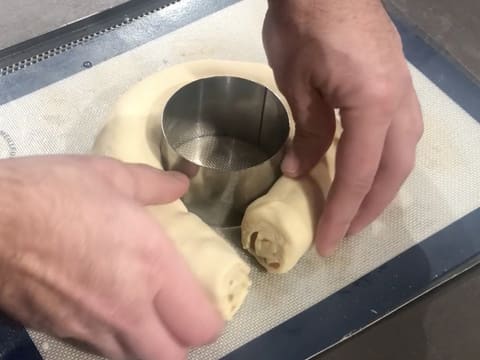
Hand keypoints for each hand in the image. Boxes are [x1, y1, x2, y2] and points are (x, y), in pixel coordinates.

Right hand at [0, 156, 221, 359]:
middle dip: (179, 340)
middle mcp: (127, 308)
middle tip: (173, 312)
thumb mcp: (111, 176)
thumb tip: (182, 183)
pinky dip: (110, 338)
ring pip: (134, 358)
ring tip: (138, 308)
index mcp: (151, 266)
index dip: (207, 320)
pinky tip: (99, 305)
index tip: (200, 301)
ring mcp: (90, 329)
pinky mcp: (59, 334)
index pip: (200, 325)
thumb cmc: (54, 192)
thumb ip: (154, 185)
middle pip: (172, 357)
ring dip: (144, 341)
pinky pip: (98, 350)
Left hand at [264, 0, 422, 254]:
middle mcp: (400, 103)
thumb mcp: (296, 84)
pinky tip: (368, 166)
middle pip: (392, 171)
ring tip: (356, 207)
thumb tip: (299, 171)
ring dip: (381, 186)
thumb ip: (307, 132)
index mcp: (375, 105)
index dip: (340, 212)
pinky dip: (384, 159)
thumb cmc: (304, 24)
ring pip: (402, 153)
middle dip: (369, 207)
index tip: (325, 243)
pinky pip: (399, 132)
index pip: (358, 174)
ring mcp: (403, 90)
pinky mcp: (396, 81)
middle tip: (343, 231)